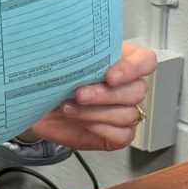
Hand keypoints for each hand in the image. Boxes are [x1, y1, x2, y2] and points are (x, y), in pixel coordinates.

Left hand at [24, 43, 157, 151]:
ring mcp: (127, 111)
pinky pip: (122, 135)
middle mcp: (129, 86)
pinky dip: (99, 128)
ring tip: (70, 108)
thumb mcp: (63, 66)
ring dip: (95, 112)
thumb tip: (73, 54)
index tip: (110, 76)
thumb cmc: (56, 84)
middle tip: (80, 94)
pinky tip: (82, 122)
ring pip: (127, 114)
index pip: (145, 60)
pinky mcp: (120, 134)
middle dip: (105, 94)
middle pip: (136, 90)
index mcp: (121, 61)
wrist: (42, 110)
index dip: (132, 68)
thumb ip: (76, 58)